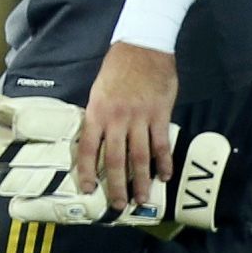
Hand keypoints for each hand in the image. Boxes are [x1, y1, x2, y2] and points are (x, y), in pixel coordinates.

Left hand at [77, 42, 177, 211]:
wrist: (142, 47)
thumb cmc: (117, 68)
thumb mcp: (98, 90)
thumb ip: (99, 116)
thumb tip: (97, 139)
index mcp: (97, 112)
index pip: (88, 148)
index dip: (87, 171)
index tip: (88, 189)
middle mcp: (116, 119)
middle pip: (115, 159)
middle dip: (116, 185)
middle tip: (117, 205)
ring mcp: (139, 118)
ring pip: (139, 157)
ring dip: (141, 181)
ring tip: (142, 199)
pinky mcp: (160, 115)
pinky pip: (161, 144)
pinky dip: (164, 162)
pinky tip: (164, 176)